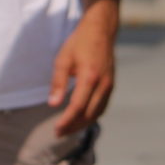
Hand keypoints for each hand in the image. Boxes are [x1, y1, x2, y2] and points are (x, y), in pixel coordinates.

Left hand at [48, 4, 117, 134]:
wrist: (101, 30)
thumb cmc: (79, 43)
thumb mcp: (63, 59)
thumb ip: (58, 82)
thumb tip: (53, 104)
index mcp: (90, 77)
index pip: (78, 106)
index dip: (67, 121)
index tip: (56, 129)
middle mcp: (103, 84)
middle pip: (88, 114)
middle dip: (73, 126)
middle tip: (58, 133)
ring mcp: (110, 86)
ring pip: (97, 113)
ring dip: (82, 124)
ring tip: (67, 129)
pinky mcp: (111, 86)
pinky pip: (102, 107)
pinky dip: (91, 116)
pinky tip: (80, 119)